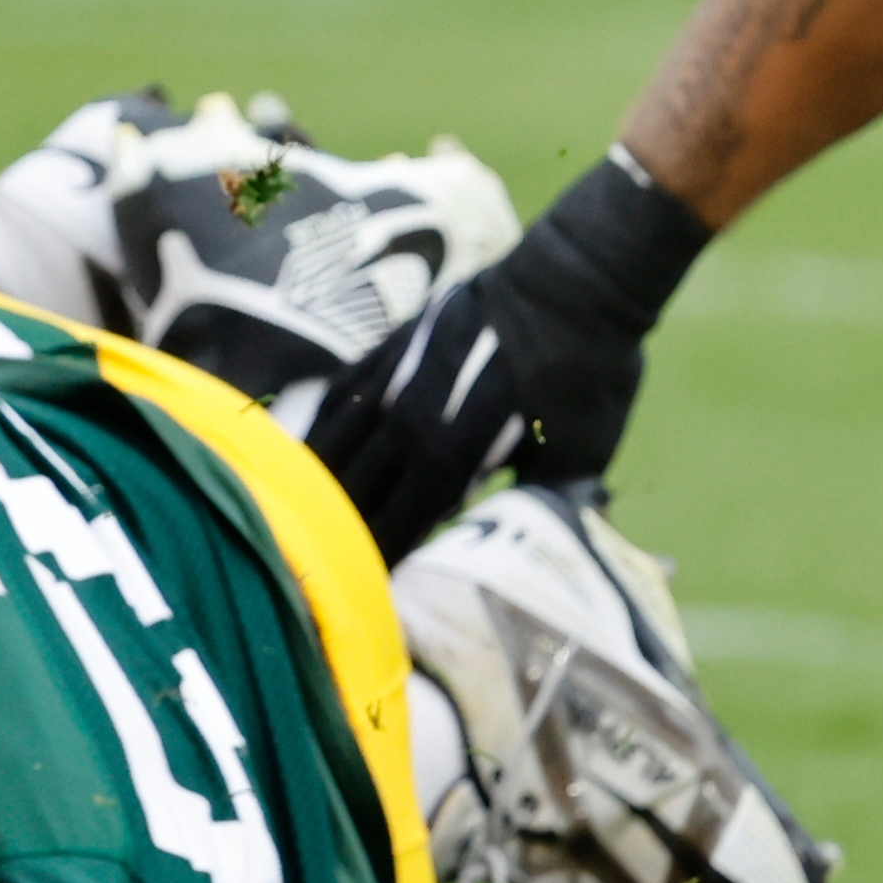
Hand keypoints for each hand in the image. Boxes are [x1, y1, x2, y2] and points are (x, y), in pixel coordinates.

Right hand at [292, 155, 693, 553]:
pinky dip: (319, 428)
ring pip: (332, 445)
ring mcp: (391, 378)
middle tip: (316, 575)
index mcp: (452, 456)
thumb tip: (533, 557)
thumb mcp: (578, 459)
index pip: (396, 528)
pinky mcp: (389, 347)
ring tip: (294, 522)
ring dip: (315, 486)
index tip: (360, 601)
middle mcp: (406, 420)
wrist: (577, 281)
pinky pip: (337, 396)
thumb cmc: (588, 376)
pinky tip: (304, 452)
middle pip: (353, 494)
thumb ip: (540, 507)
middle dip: (337, 537)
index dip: (376, 567)